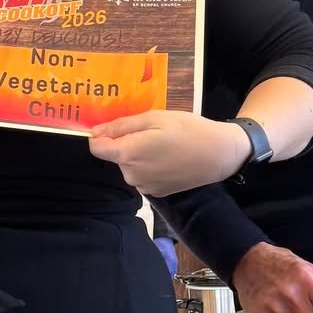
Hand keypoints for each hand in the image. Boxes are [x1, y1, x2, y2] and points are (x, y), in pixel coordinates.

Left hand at [87, 111, 246, 195]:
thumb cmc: (187, 130)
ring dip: (139, 155)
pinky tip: (169, 158)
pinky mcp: (156, 193)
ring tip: (164, 145)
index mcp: (128, 154)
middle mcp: (131, 175)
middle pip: (115, 156)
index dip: (103, 135)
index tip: (122, 127)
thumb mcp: (154, 118)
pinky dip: (150, 166)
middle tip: (154, 132)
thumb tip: (95, 132)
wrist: (218, 155)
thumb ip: (121, 126)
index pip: (97, 148)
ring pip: (129, 165)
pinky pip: (143, 175)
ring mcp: (144, 186)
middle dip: (127, 143)